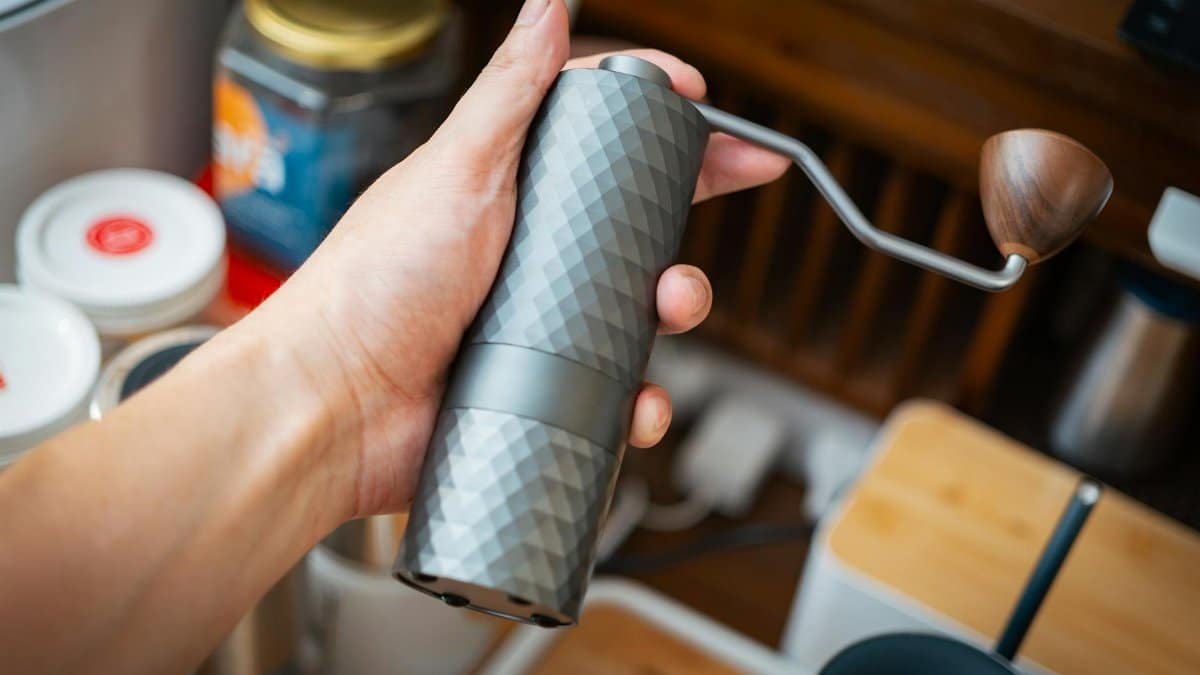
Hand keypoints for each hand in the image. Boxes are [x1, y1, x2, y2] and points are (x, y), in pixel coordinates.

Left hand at [247, 0, 787, 518]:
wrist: (335, 408)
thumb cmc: (373, 285)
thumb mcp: (454, 171)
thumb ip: (508, 93)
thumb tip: (546, 7)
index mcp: (509, 188)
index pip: (603, 139)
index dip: (663, 121)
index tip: (711, 110)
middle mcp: (527, 252)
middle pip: (635, 225)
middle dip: (683, 229)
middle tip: (696, 226)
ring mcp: (536, 322)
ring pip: (636, 309)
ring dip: (672, 310)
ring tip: (667, 310)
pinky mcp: (540, 387)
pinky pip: (615, 390)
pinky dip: (640, 400)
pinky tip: (638, 403)